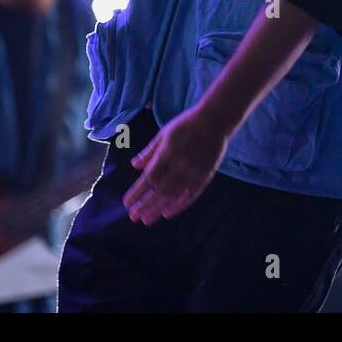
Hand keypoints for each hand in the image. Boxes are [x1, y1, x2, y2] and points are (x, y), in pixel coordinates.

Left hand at [123, 105, 230, 224]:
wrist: (215, 121)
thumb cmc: (186, 125)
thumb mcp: (164, 134)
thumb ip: (149, 151)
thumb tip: (134, 165)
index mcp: (167, 153)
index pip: (149, 178)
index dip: (137, 192)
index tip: (126, 202)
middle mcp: (180, 166)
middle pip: (159, 191)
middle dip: (145, 205)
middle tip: (133, 217)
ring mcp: (193, 172)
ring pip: (174, 196)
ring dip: (158, 209)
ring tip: (147, 220)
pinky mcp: (205, 176)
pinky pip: (191, 195)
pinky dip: (179, 206)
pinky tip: (168, 213)